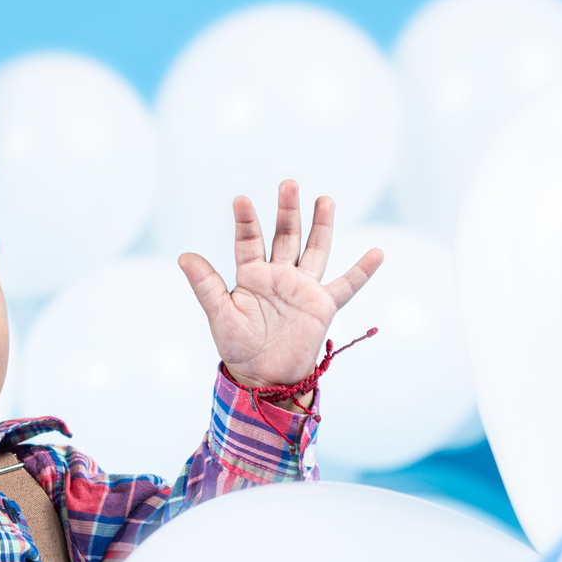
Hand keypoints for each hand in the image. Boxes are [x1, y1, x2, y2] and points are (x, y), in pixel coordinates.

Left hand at [178, 181, 383, 391]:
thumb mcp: (219, 314)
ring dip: (321, 226)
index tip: (241, 200)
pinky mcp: (323, 305)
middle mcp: (279, 275)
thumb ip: (206, 284)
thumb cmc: (238, 346)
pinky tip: (378, 253)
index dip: (246, 221)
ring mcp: (303, 288)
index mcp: (251, 275)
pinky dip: (362, 271)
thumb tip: (183, 256)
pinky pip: (346, 285)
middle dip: (287, 211)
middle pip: (285, 236)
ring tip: (325, 200)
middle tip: (288, 184)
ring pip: (314, 249)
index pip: (249, 241)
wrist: (264, 377)